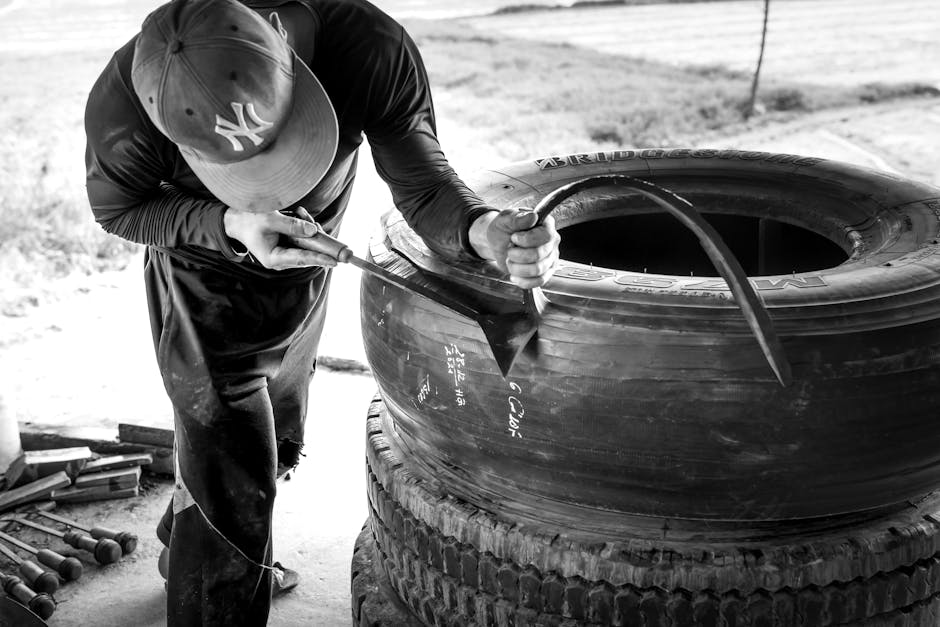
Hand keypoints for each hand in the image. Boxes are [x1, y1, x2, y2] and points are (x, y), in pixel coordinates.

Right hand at [222, 208, 337, 269]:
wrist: (237, 221)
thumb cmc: (249, 221)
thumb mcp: (270, 219)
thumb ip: (292, 225)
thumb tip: (313, 231)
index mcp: (274, 258)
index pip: (302, 258)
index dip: (320, 259)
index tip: (335, 261)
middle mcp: (281, 261)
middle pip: (308, 254)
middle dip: (316, 239)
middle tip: (317, 224)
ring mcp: (285, 256)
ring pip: (307, 246)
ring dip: (309, 230)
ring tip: (300, 213)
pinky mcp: (287, 248)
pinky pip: (302, 241)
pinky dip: (304, 229)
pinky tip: (299, 214)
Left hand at [469, 208, 559, 287]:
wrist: (497, 243)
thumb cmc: (503, 229)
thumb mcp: (504, 219)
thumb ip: (517, 218)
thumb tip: (532, 217)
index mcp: (545, 224)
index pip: (545, 235)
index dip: (527, 240)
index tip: (514, 237)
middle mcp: (551, 241)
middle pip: (539, 255)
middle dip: (517, 255)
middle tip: (510, 249)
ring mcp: (550, 258)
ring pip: (538, 270)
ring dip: (517, 267)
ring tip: (511, 260)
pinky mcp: (546, 272)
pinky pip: (539, 281)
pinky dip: (523, 280)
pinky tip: (514, 274)